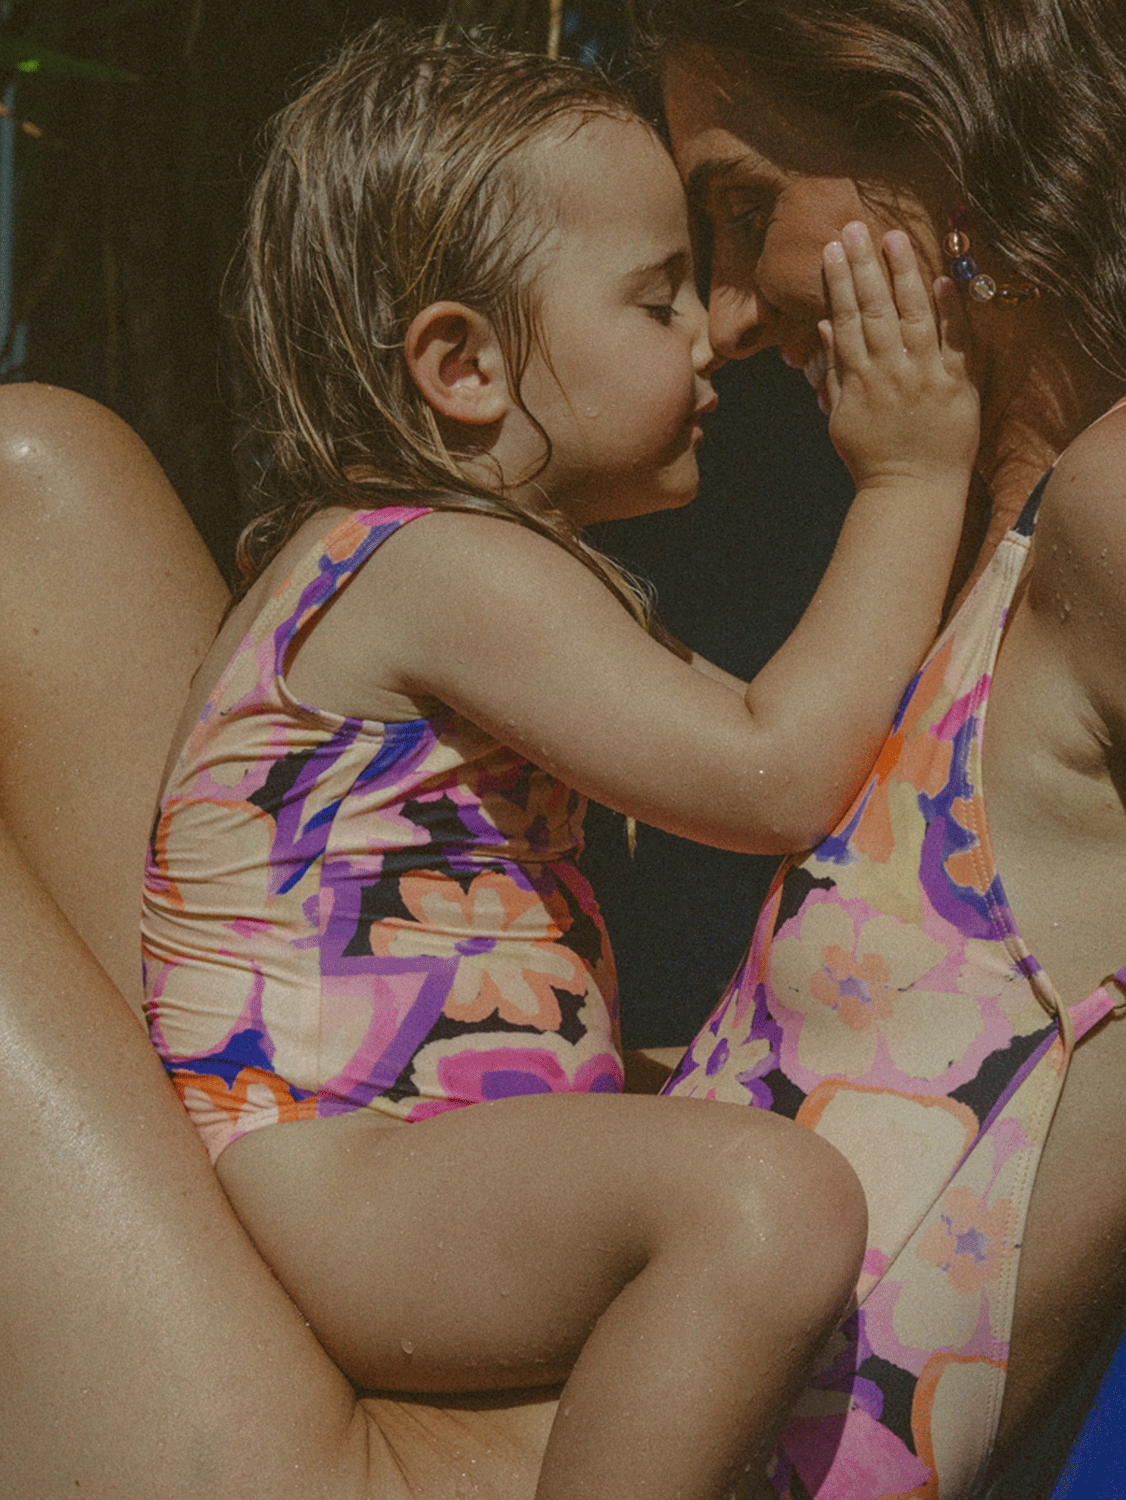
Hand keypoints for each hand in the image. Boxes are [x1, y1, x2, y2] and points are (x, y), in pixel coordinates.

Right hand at [819, 222, 979, 496]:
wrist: (912, 492)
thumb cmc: (873, 459)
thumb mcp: (841, 417)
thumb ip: (833, 372)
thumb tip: (822, 327)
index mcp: (858, 380)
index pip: (845, 320)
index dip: (839, 283)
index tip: (832, 249)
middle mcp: (888, 373)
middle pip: (873, 311)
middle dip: (863, 266)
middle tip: (855, 227)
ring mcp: (923, 377)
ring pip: (910, 316)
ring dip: (902, 274)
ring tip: (893, 237)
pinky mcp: (955, 386)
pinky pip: (953, 341)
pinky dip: (948, 310)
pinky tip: (942, 278)